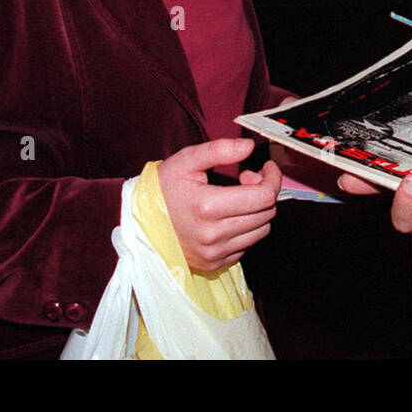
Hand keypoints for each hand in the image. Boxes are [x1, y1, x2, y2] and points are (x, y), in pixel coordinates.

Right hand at [157, 138, 280, 271]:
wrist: (139, 224)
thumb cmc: (162, 189)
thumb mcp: (185, 161)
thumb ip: (219, 150)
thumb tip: (249, 147)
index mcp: (207, 206)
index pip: (263, 196)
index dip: (272, 178)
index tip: (266, 167)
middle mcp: (213, 235)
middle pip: (266, 213)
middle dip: (264, 191)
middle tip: (246, 178)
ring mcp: (214, 253)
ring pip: (261, 230)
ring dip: (257, 211)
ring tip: (237, 198)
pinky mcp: (215, 264)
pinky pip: (247, 245)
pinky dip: (246, 228)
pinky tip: (229, 216)